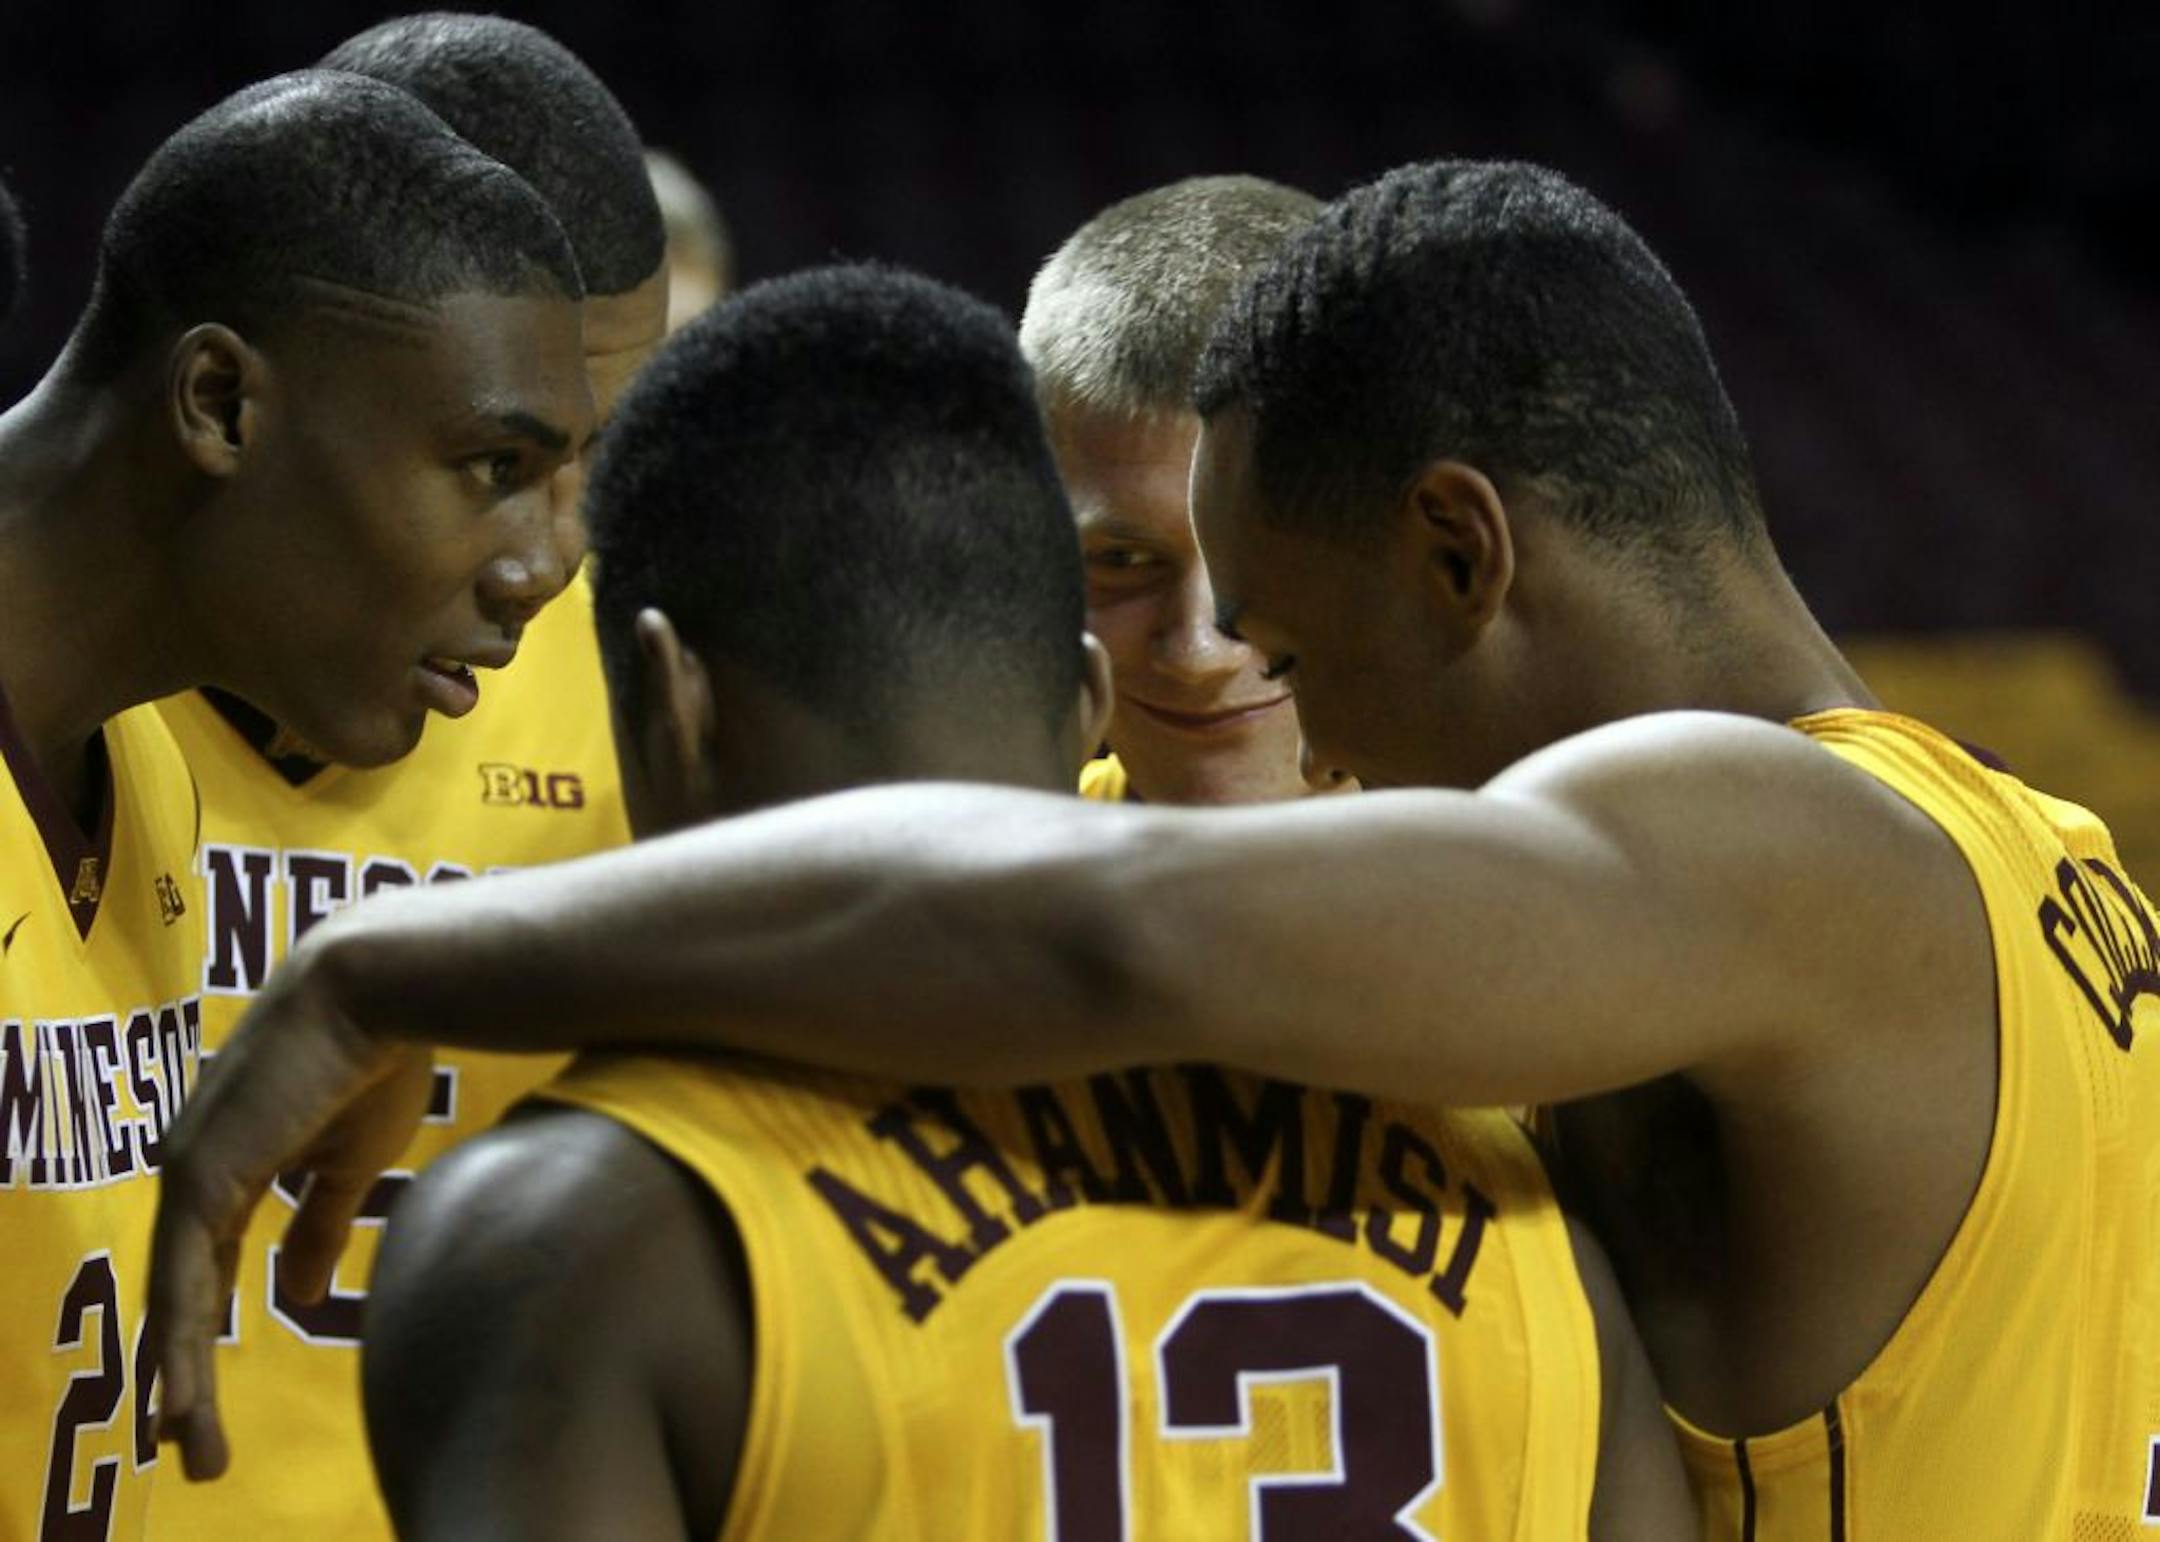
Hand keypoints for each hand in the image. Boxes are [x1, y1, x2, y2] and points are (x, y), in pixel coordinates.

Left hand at [148, 938, 434, 1479]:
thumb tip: (297, 1295)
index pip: (209, 1268)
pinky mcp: (202, 1176)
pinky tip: (183, 1391)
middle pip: (183, 1293)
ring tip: (188, 1443)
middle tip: (191, 1447)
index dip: (206, 1332)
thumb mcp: (348, 1162)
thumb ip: (317, 1225)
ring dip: (180, 1375)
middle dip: (185, 1374)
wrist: (374, 989)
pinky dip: (182, 1340)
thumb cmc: (373, 1060)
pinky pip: (185, 1277)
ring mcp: (190, 1174)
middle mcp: (196, 1172)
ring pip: (176, 1297)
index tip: (206, 1399)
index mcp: (233, 1168)